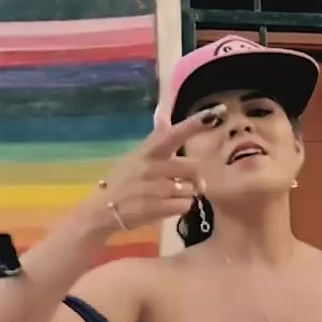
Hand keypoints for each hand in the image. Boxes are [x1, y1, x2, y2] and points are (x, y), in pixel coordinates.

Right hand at [91, 105, 222, 231]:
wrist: (103, 209)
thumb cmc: (124, 180)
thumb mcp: (137, 155)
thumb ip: (156, 137)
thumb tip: (164, 113)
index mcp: (148, 151)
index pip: (175, 133)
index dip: (197, 123)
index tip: (218, 112)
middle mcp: (151, 167)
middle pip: (193, 167)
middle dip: (195, 178)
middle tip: (187, 183)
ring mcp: (153, 188)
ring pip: (191, 189)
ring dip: (186, 194)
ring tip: (170, 196)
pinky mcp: (155, 208)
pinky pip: (185, 205)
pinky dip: (182, 207)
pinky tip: (167, 206)